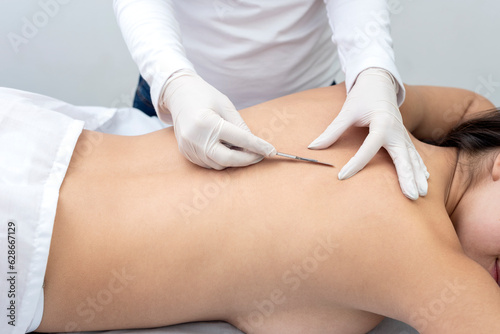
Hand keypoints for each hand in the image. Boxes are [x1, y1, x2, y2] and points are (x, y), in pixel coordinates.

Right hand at [160, 70, 275, 169]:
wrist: (178, 94)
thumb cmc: (204, 95)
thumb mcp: (226, 105)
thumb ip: (240, 126)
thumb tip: (255, 145)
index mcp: (207, 122)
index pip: (239, 139)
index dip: (258, 146)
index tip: (272, 151)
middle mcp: (196, 138)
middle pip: (228, 159)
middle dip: (248, 159)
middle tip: (260, 155)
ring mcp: (189, 147)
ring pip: (219, 164)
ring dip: (235, 160)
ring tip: (243, 149)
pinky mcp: (186, 153)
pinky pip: (209, 163)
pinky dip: (221, 160)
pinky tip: (227, 149)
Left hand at [308, 68, 428, 199]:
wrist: (379, 82)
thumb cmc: (362, 97)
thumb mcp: (346, 112)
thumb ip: (332, 131)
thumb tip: (313, 147)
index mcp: (381, 123)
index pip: (368, 148)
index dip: (355, 163)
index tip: (341, 176)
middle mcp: (395, 130)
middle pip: (402, 156)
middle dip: (407, 177)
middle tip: (412, 196)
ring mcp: (402, 134)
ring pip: (412, 158)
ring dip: (416, 176)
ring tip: (422, 194)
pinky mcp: (404, 137)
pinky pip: (414, 154)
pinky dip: (419, 167)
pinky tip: (424, 179)